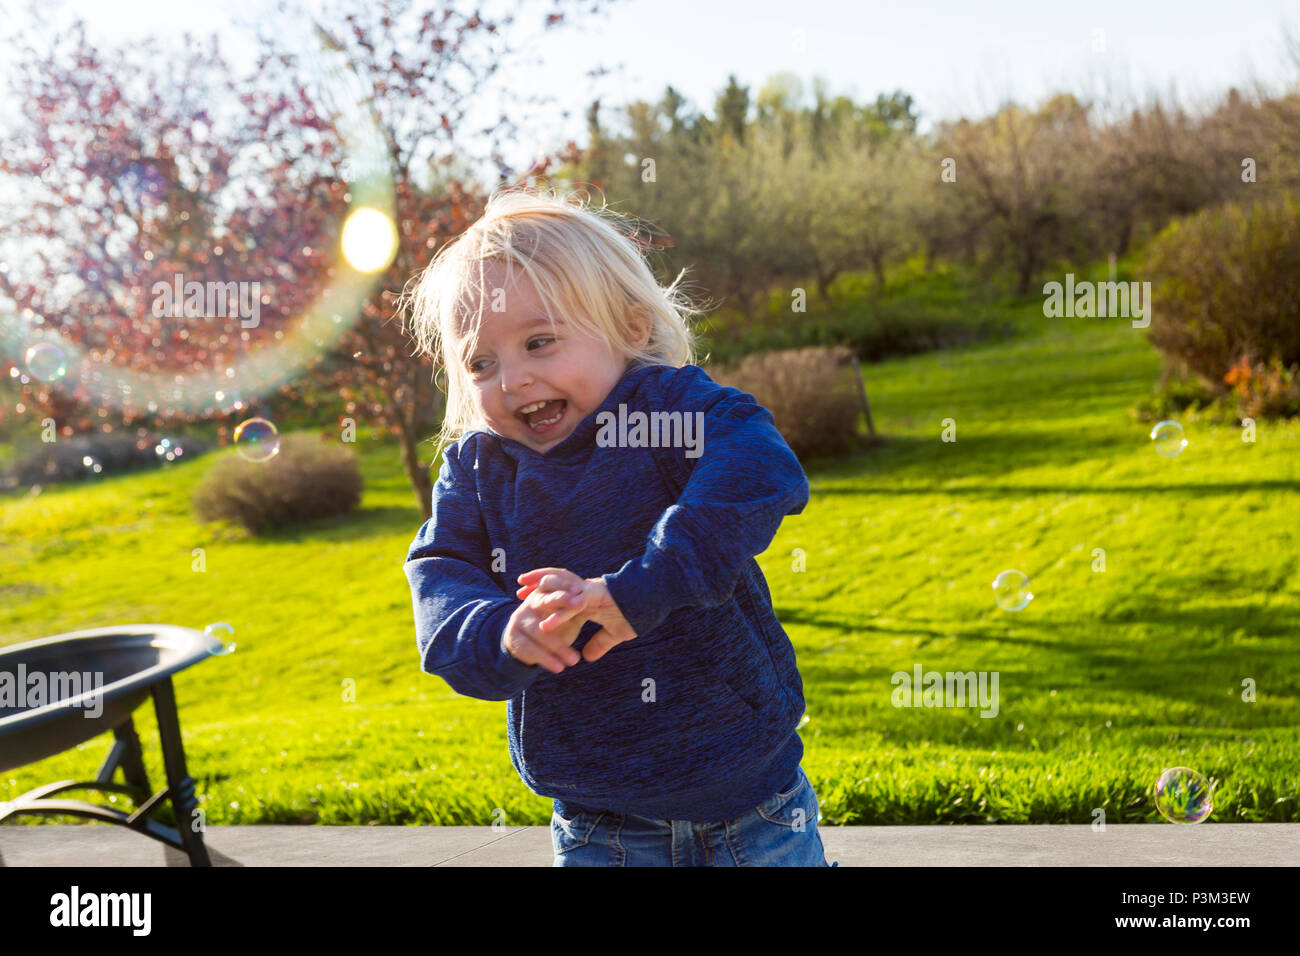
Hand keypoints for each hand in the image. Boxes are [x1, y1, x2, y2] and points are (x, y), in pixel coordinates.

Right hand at [501, 585, 585, 673]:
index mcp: (544, 593)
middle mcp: (530, 603)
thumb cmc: (554, 627)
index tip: (581, 590)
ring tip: (575, 660)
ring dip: (558, 646)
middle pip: (545, 600)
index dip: (566, 584)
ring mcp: (519, 619)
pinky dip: (546, 659)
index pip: (554, 582)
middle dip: (562, 601)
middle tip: (580, 605)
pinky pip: (530, 648)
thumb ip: (579, 608)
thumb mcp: (567, 616)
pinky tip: (559, 668)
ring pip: (539, 631)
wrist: (524, 646)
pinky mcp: (513, 637)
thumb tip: (606, 599)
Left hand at [516, 567, 638, 662]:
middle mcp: (586, 592)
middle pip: (557, 584)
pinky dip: (559, 616)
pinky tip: (546, 626)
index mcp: (588, 597)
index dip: (547, 595)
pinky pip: (573, 607)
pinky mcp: (596, 598)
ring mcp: (590, 593)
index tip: (529, 597)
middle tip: (519, 590)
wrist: (655, 599)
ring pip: (561, 593)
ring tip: (525, 602)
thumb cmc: (638, 613)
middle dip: (537, 585)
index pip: (562, 593)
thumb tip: (588, 657)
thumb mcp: (616, 633)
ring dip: (542, 599)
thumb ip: (600, 643)